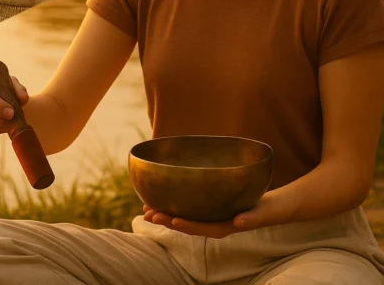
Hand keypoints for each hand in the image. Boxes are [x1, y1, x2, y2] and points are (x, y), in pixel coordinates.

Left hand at [143, 191, 286, 236]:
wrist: (278, 205)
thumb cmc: (272, 209)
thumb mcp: (264, 213)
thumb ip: (252, 218)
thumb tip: (238, 221)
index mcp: (227, 226)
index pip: (202, 228)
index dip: (186, 225)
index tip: (171, 220)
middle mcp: (217, 222)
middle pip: (190, 223)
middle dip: (168, 219)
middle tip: (147, 213)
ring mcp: (215, 214)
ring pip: (188, 215)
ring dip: (168, 212)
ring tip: (148, 208)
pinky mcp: (215, 205)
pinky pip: (193, 206)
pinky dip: (179, 202)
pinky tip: (167, 196)